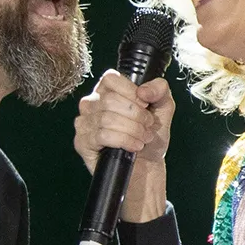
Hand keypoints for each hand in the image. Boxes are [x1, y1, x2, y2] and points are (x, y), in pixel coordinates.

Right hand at [73, 72, 174, 222]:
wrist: (148, 165)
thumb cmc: (151, 135)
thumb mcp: (163, 108)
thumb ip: (160, 89)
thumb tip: (143, 90)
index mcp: (107, 90)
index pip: (111, 79)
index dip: (131, 92)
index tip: (145, 105)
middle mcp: (91, 104)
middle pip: (110, 100)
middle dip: (136, 115)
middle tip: (147, 127)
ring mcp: (84, 123)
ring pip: (107, 119)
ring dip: (132, 130)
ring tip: (142, 138)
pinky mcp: (82, 142)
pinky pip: (101, 136)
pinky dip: (123, 141)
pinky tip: (133, 146)